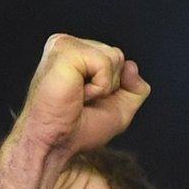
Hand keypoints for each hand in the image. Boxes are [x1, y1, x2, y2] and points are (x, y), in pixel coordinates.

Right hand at [14, 34, 149, 156]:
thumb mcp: (119, 111)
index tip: (87, 101)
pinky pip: (105, 63)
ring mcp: (64, 45)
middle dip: (110, 86)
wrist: (54, 143)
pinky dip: (99, 87)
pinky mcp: (64, 51)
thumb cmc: (77, 130)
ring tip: (77, 97)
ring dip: (103, 87)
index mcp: (75, 55)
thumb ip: (134, 89)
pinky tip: (77, 94)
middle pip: (118, 56)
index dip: (113, 87)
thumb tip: (132, 65)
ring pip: (114, 57)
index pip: (117, 59)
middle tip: (81, 100)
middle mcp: (68, 46)